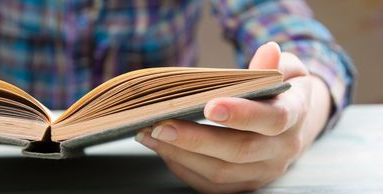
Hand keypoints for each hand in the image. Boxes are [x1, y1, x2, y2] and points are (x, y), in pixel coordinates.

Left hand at [135, 42, 330, 192]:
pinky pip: (212, 184)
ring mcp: (263, 170)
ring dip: (182, 154)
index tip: (209, 106)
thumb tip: (269, 50)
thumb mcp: (286, 69)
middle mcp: (282, 148)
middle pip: (239, 150)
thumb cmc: (281, 92)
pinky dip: (183, 167)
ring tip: (151, 134)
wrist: (292, 126)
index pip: (272, 118)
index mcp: (294, 115)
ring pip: (221, 172)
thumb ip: (274, 64)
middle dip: (197, 139)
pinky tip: (163, 148)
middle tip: (161, 125)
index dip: (242, 114)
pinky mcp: (245, 183)